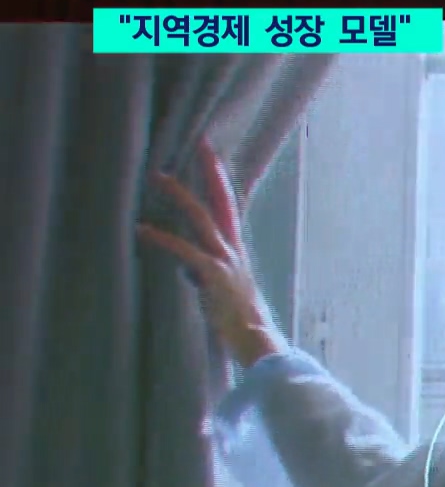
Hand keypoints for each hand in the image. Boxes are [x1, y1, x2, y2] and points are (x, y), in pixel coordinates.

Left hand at [138, 136, 286, 367]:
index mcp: (238, 253)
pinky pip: (185, 250)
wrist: (258, 342)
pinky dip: (163, 238)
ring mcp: (226, 262)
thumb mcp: (226, 291)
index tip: (211, 154)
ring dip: (180, 195)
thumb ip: (208, 274)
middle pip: (222, 203)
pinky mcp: (214, 276)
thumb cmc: (243, 324)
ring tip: (159, 176)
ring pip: (202, 218)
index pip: (230, 208)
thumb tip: (190, 270)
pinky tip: (143, 230)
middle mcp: (234, 251)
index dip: (220, 180)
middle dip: (211, 173)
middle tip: (200, 144)